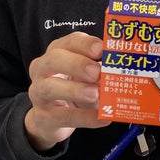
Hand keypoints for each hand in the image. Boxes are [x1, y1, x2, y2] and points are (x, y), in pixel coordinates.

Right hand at [25, 32, 109, 151]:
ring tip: (96, 94)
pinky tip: (101, 118)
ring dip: (75, 90)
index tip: (101, 49)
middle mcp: (43, 70)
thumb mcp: (83, 73)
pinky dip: (84, 117)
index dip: (85, 44)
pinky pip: (62, 116)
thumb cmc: (70, 87)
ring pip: (50, 88)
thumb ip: (98, 68)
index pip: (68, 42)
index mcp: (57, 52)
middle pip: (54, 59)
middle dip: (77, 64)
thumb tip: (120, 68)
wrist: (48, 118)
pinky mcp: (43, 117)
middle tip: (97, 72)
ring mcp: (39, 93)